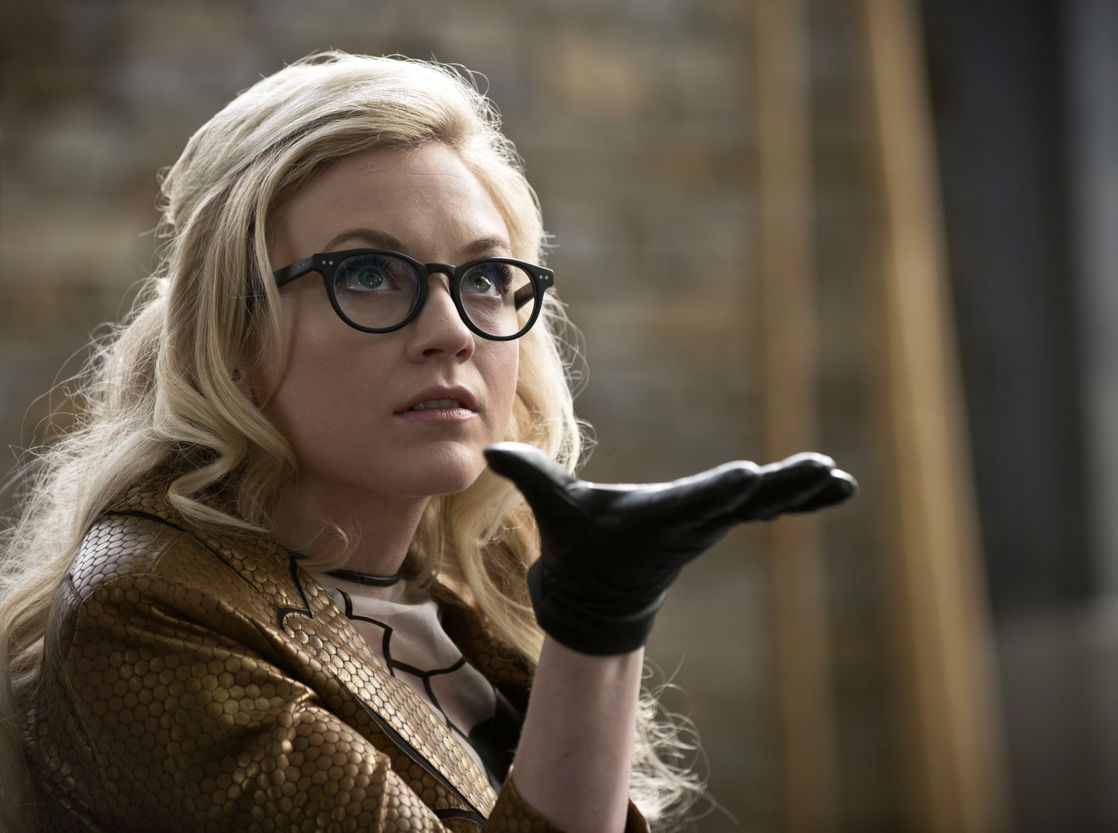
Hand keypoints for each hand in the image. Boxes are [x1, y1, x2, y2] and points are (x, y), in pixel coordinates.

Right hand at [485, 443, 856, 654]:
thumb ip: (528, 473)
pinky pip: (768, 508)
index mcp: (656, 520)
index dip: (720, 489)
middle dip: (785, 488)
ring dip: (804, 492)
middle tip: (825, 470)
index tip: (752, 476)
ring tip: (844, 479)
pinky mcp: (721, 522)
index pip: (692, 502)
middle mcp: (692, 524)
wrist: (602, 599)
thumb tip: (490, 449)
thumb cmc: (577, 547)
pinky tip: (838, 485)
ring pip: (765, 505)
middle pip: (745, 503)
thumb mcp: (552, 512)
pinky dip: (802, 497)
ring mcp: (711, 525)